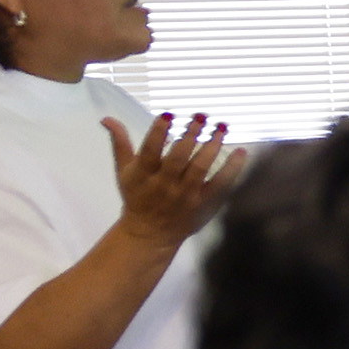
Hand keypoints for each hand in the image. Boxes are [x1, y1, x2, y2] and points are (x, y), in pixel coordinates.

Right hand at [102, 113, 239, 253]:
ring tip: (221, 128)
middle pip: (178, 157)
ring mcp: (185, 195)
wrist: (150, 233)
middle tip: (201, 116)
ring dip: (212, 146)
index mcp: (142, 174)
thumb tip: (107, 118)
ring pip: (200, 168)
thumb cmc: (137, 196)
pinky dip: (233, 168)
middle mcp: (164, 184)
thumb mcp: (124, 171)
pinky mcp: (203, 203)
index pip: (149, 151)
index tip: (168, 115)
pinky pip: (221, 184)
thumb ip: (121, 143)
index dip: (158, 132)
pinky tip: (241, 151)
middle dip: (190, 135)